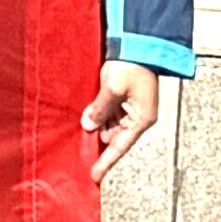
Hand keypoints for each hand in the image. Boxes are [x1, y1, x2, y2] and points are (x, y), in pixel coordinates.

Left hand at [85, 60, 168, 180]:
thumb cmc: (130, 66)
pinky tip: (88, 111)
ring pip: (110, 124)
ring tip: (85, 116)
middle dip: (98, 136)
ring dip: (97, 122)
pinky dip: (99, 113)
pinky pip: (109, 112)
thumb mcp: (111, 89)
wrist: (138, 45)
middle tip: (80, 139)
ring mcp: (132, 108)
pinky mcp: (125, 98)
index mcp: (141, 119)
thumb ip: (100, 109)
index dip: (105, 161)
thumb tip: (89, 126)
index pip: (119, 147)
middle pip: (113, 136)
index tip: (94, 176)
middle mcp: (138, 117)